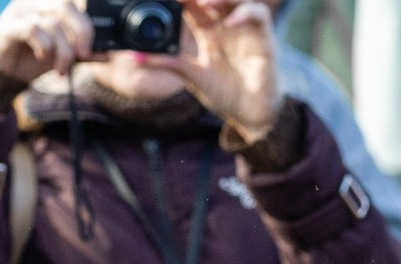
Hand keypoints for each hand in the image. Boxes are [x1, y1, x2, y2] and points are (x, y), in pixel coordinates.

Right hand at [0, 0, 92, 85]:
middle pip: (66, 5)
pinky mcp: (5, 26)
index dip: (88, 22)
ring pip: (52, 21)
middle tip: (83, 55)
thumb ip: (82, 54)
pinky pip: (32, 28)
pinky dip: (44, 46)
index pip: (75, 2)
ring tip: (61, 69)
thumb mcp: (61, 58)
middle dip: (81, 33)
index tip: (94, 47)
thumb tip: (108, 53)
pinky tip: (43, 58)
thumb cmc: (27, 62)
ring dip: (62, 50)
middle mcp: (33, 2)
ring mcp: (18, 11)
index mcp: (47, 4)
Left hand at [138, 0, 279, 136]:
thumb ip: (167, 64)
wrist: (249, 114)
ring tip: (204, 1)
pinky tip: (229, 23)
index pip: (193, 5)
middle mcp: (226, 24)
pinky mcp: (263, 38)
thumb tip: (136, 56)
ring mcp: (245, 29)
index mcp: (208, 31)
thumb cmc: (224, 93)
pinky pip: (257, 15)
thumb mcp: (191, 77)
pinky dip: (244, 14)